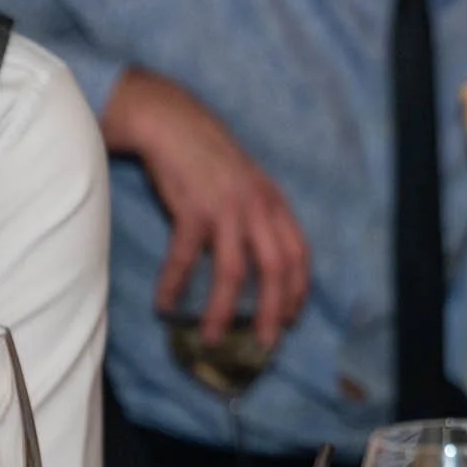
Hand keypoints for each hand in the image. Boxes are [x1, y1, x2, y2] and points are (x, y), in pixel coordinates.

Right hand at [100, 70, 310, 347]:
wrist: (175, 124)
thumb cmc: (210, 160)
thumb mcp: (249, 185)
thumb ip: (259, 217)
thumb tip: (261, 262)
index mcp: (275, 204)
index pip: (300, 254)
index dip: (298, 290)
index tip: (291, 319)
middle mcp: (258, 208)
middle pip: (275, 269)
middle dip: (273, 310)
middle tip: (264, 343)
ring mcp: (226, 208)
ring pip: (232, 271)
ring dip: (223, 310)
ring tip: (213, 338)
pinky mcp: (193, 208)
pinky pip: (184, 257)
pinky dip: (175, 285)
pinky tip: (166, 305)